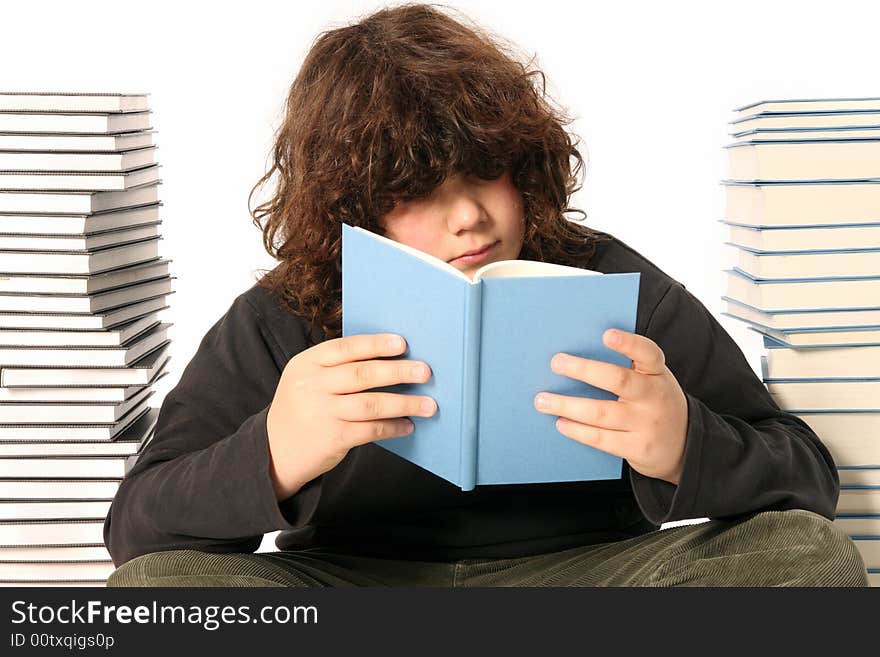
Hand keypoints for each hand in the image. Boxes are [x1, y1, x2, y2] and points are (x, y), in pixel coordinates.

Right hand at [266, 333, 436, 499]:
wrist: (274, 451)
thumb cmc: (302, 409)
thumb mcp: (307, 379)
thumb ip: (337, 367)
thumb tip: (390, 359)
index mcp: (306, 364)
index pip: (346, 348)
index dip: (376, 344)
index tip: (403, 344)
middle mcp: (312, 386)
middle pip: (363, 374)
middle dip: (398, 371)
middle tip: (425, 372)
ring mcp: (321, 413)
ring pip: (371, 403)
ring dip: (404, 403)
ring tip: (428, 404)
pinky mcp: (331, 438)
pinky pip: (370, 429)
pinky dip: (393, 427)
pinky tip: (407, 425)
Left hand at [533, 329, 687, 484]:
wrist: (686, 447)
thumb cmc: (656, 404)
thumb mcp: (653, 381)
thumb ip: (628, 368)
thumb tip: (578, 354)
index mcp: (657, 373)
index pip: (647, 353)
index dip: (628, 343)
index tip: (607, 334)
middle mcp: (654, 396)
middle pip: (618, 380)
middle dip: (583, 370)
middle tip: (556, 362)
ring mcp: (646, 424)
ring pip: (601, 413)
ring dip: (567, 405)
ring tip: (542, 400)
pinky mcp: (637, 447)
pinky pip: (601, 438)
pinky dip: (577, 430)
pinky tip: (561, 423)